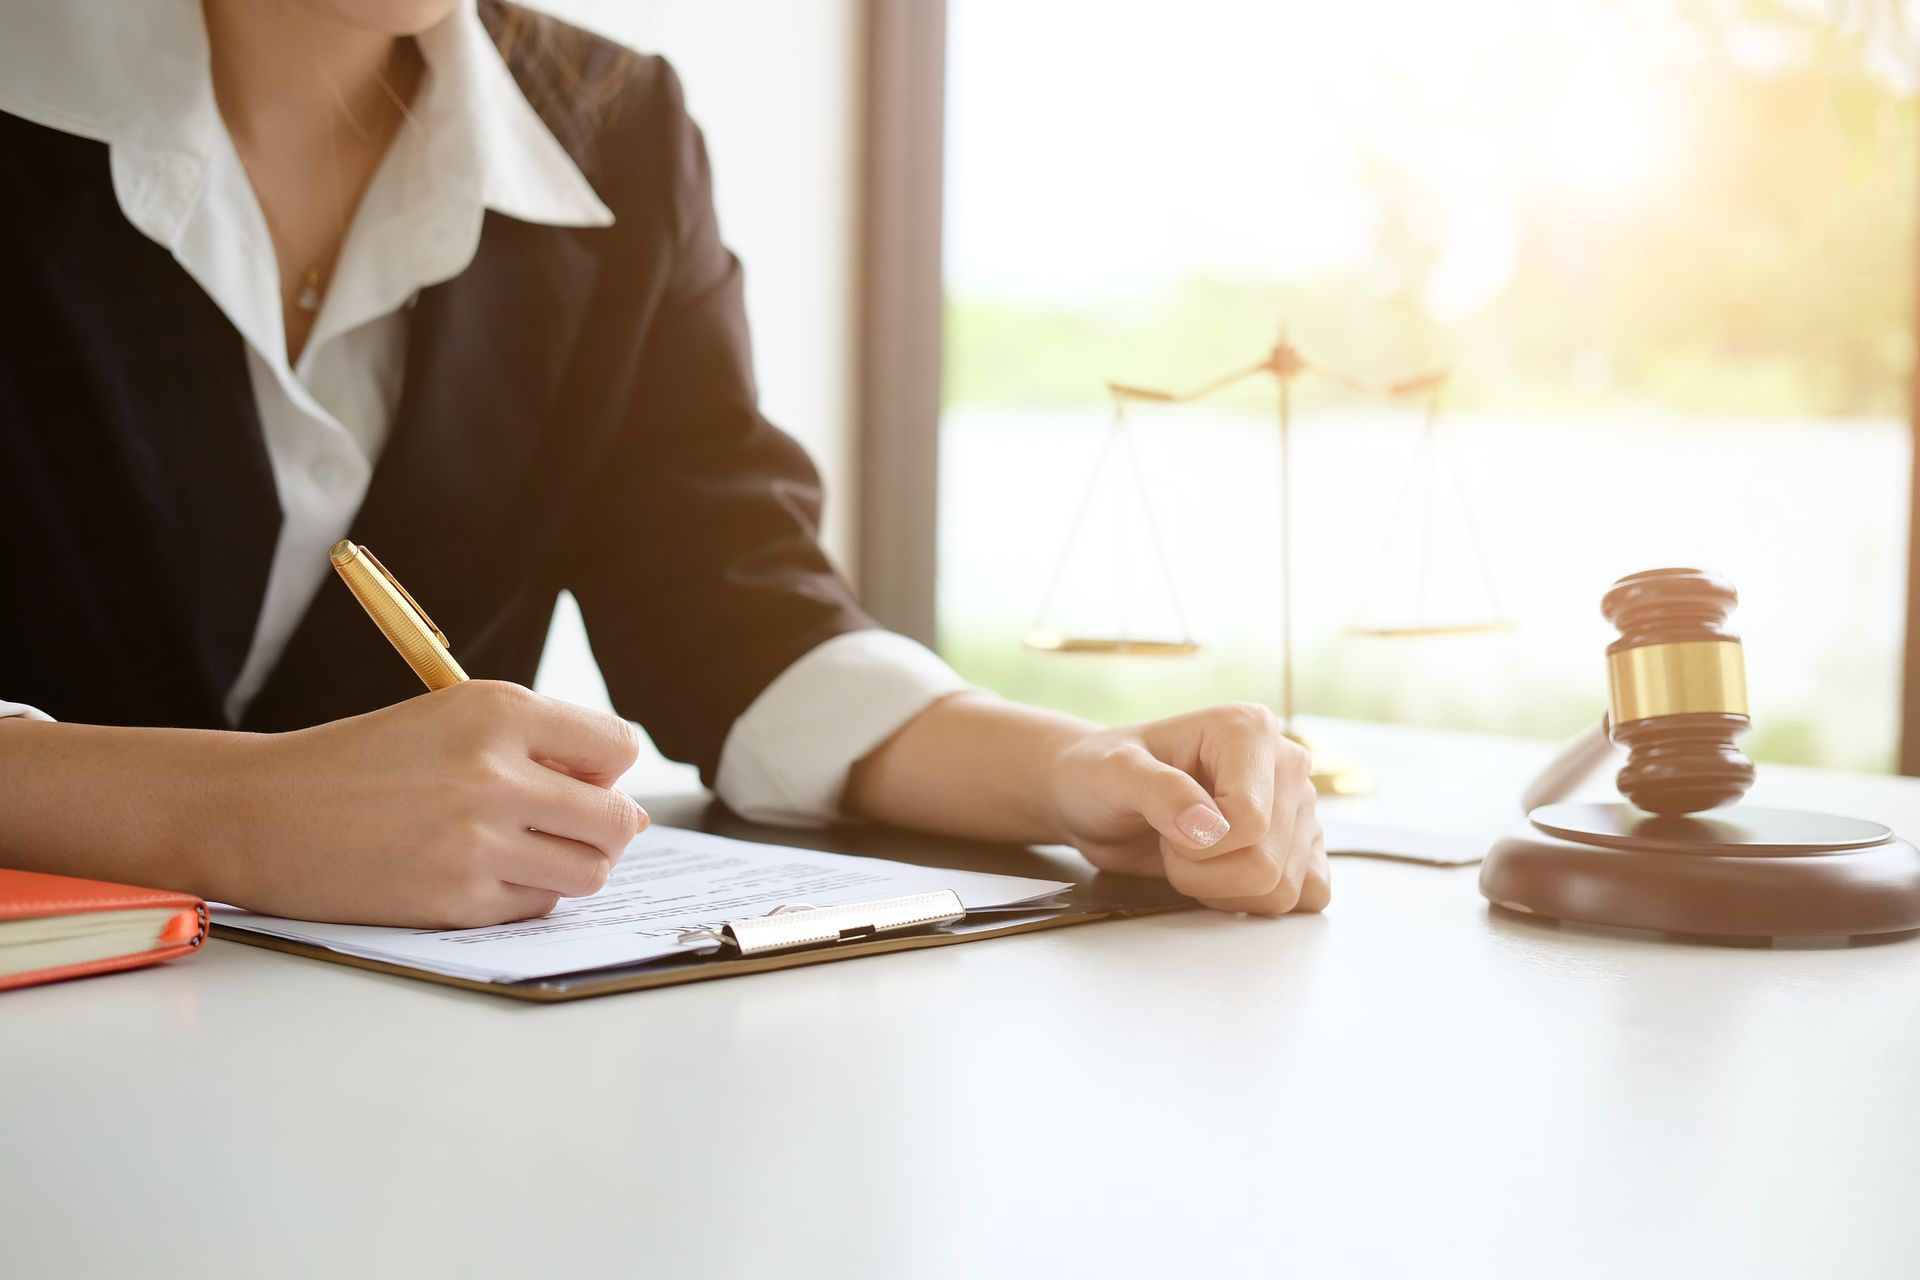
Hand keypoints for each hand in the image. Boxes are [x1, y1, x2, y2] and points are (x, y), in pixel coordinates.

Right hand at [219, 681, 645, 927]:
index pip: (617, 747)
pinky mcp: (459, 900)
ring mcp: (479, 841)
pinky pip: (538, 906)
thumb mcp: (451, 718)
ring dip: (572, 865)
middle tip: (570, 827)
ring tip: (529, 851)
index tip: (582, 779)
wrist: (265, 812)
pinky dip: (524, 895)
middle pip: (617, 818)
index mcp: (499, 710)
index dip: (605, 770)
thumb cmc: (364, 762)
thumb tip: (614, 791)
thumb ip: (535, 745)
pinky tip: (480, 874)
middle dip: (605, 827)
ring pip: (590, 870)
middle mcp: (496, 772)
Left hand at [1049, 703, 1328, 914]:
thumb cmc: (1102, 776)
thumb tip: (1210, 829)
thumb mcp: (1113, 774)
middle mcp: (1287, 763)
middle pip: (1267, 862)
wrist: (1100, 800)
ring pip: (1285, 889)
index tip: (1164, 825)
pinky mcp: (1302, 845)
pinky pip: (1309, 895)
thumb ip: (1158, 792)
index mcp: (1249, 730)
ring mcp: (1300, 807)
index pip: (1250, 821)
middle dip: (1204, 874)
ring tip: (1192, 856)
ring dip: (1224, 891)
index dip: (1199, 846)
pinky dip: (1257, 902)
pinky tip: (1223, 877)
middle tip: (1171, 843)